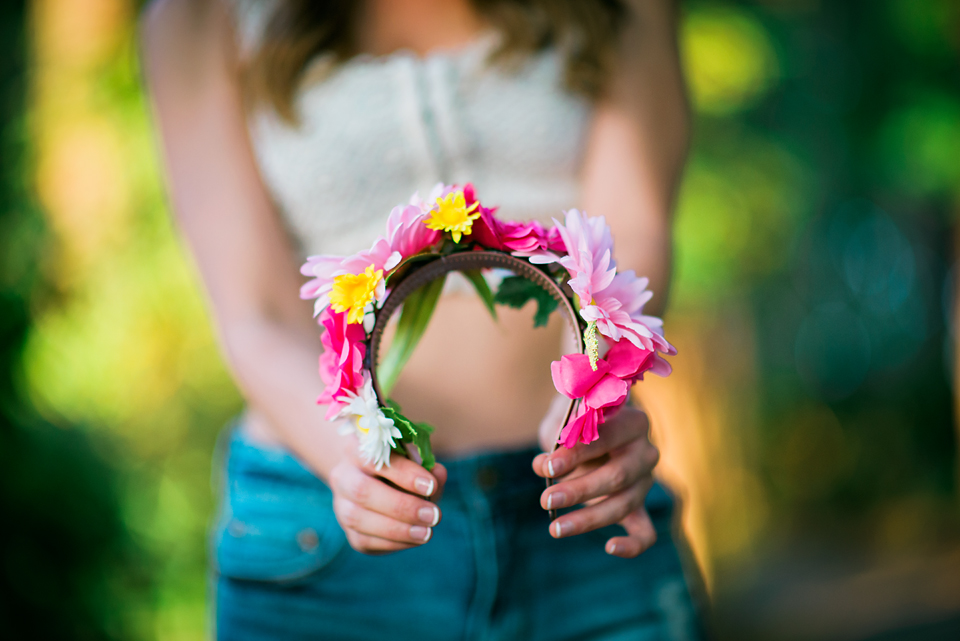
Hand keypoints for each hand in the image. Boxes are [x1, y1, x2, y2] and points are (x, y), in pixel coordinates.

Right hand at [329, 439, 446, 554]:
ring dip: (397, 530)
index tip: (431, 486)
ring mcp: (341, 506)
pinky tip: (415, 539)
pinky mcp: (348, 532)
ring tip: (426, 533)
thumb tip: (438, 474)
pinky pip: (364, 541)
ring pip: (359, 519)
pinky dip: (393, 543)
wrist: (370, 481)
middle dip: (402, 506)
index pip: (376, 459)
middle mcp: (343, 476)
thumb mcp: (412, 460)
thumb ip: (426, 466)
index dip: (404, 473)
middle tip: (433, 515)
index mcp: (357, 450)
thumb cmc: (398, 467)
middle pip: (363, 491)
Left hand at [532, 404, 659, 557]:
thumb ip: (556, 438)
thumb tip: (544, 466)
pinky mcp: (640, 507)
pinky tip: (609, 547)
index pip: (607, 438)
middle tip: (547, 500)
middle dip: (580, 491)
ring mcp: (645, 482)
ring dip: (589, 519)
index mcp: (633, 421)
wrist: (591, 428)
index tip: (550, 466)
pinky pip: (645, 533)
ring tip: (555, 528)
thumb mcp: (563, 421)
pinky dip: (632, 545)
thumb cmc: (575, 422)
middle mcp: (646, 452)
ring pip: (624, 505)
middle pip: (618, 476)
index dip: (577, 453)